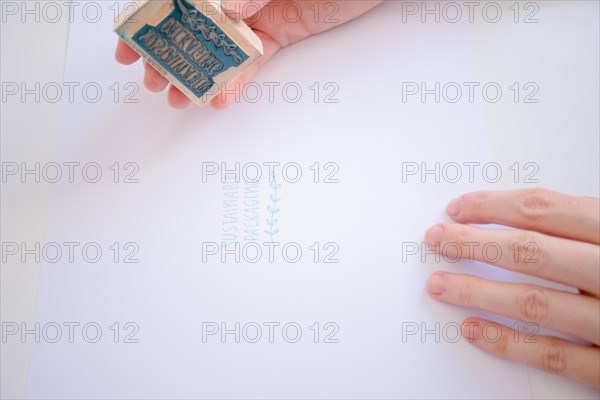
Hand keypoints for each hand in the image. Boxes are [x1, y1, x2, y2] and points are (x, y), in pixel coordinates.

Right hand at [115, 0, 382, 108]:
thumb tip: (223, 9)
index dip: (149, 20)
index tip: (128, 45)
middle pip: (192, 26)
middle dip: (168, 55)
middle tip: (153, 81)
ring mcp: (256, 14)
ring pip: (218, 49)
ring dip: (197, 76)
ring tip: (180, 99)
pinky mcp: (278, 34)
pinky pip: (252, 62)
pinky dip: (237, 82)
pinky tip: (221, 99)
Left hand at [425, 188, 599, 386]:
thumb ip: (589, 226)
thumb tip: (522, 210)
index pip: (545, 209)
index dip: (494, 206)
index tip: (458, 208)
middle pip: (530, 251)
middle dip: (474, 243)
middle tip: (435, 240)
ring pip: (534, 302)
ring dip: (478, 291)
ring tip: (439, 284)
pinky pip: (556, 357)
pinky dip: (509, 343)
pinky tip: (473, 329)